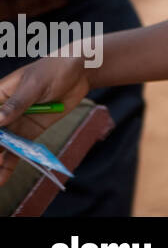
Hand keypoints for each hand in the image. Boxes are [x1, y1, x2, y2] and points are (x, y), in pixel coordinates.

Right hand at [0, 59, 90, 188]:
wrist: (79, 72)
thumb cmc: (54, 70)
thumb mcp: (35, 84)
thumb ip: (18, 103)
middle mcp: (4, 112)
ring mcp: (16, 123)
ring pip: (2, 145)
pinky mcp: (30, 131)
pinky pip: (18, 149)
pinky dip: (10, 162)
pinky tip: (3, 177)